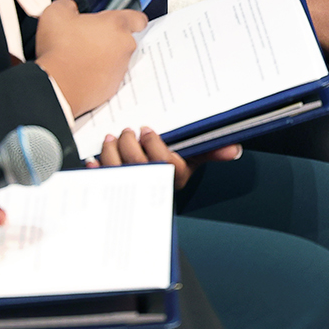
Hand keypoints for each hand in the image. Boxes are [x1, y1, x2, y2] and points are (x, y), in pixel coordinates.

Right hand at [33, 0, 144, 115]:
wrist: (56, 86)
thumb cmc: (59, 50)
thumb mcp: (56, 12)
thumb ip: (69, 5)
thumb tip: (71, 9)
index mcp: (116, 25)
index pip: (138, 18)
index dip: (130, 18)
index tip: (120, 20)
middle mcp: (124, 47)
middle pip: (124, 39)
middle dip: (109, 38)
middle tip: (88, 38)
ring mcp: (120, 69)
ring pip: (116, 59)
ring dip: (103, 57)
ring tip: (80, 57)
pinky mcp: (112, 87)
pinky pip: (108, 77)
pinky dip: (98, 75)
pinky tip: (80, 73)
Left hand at [87, 126, 242, 189]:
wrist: (148, 197)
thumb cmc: (170, 171)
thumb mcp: (191, 159)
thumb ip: (210, 151)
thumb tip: (235, 149)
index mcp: (172, 178)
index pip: (165, 164)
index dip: (154, 146)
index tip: (147, 131)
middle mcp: (151, 186)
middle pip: (138, 164)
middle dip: (129, 143)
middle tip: (128, 131)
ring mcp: (130, 189)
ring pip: (117, 170)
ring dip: (111, 151)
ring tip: (112, 139)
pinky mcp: (111, 191)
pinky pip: (100, 182)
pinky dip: (95, 169)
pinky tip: (94, 159)